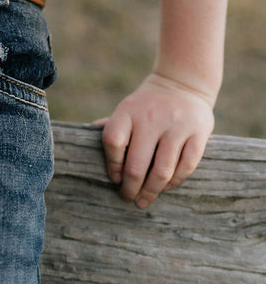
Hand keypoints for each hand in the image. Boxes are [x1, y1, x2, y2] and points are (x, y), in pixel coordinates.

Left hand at [96, 72, 214, 208]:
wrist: (183, 83)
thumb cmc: (148, 104)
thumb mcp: (128, 108)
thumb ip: (113, 127)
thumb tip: (86, 144)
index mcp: (129, 111)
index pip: (113, 141)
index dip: (112, 164)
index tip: (115, 177)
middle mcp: (151, 118)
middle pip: (136, 164)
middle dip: (130, 188)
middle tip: (128, 197)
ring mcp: (176, 126)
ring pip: (162, 171)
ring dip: (151, 191)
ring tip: (144, 200)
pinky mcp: (197, 134)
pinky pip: (185, 167)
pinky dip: (173, 183)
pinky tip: (165, 187)